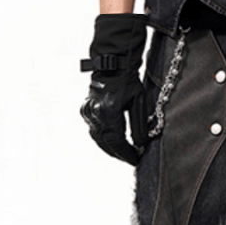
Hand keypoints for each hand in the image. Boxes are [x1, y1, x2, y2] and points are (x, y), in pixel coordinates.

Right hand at [80, 13, 148, 165]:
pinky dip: (103, 138)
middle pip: (105, 142)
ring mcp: (88, 111)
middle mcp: (95, 113)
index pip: (118, 141)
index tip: (136, 160)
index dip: (127, 153)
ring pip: (97, 137)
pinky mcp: (85, 109)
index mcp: (109, 112)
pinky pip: (93, 129)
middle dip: (118, 153)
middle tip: (130, 159)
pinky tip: (112, 142)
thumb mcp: (139, 101)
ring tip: (122, 154)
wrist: (112, 64)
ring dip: (109, 147)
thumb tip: (140, 145)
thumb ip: (139, 125)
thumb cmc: (128, 80)